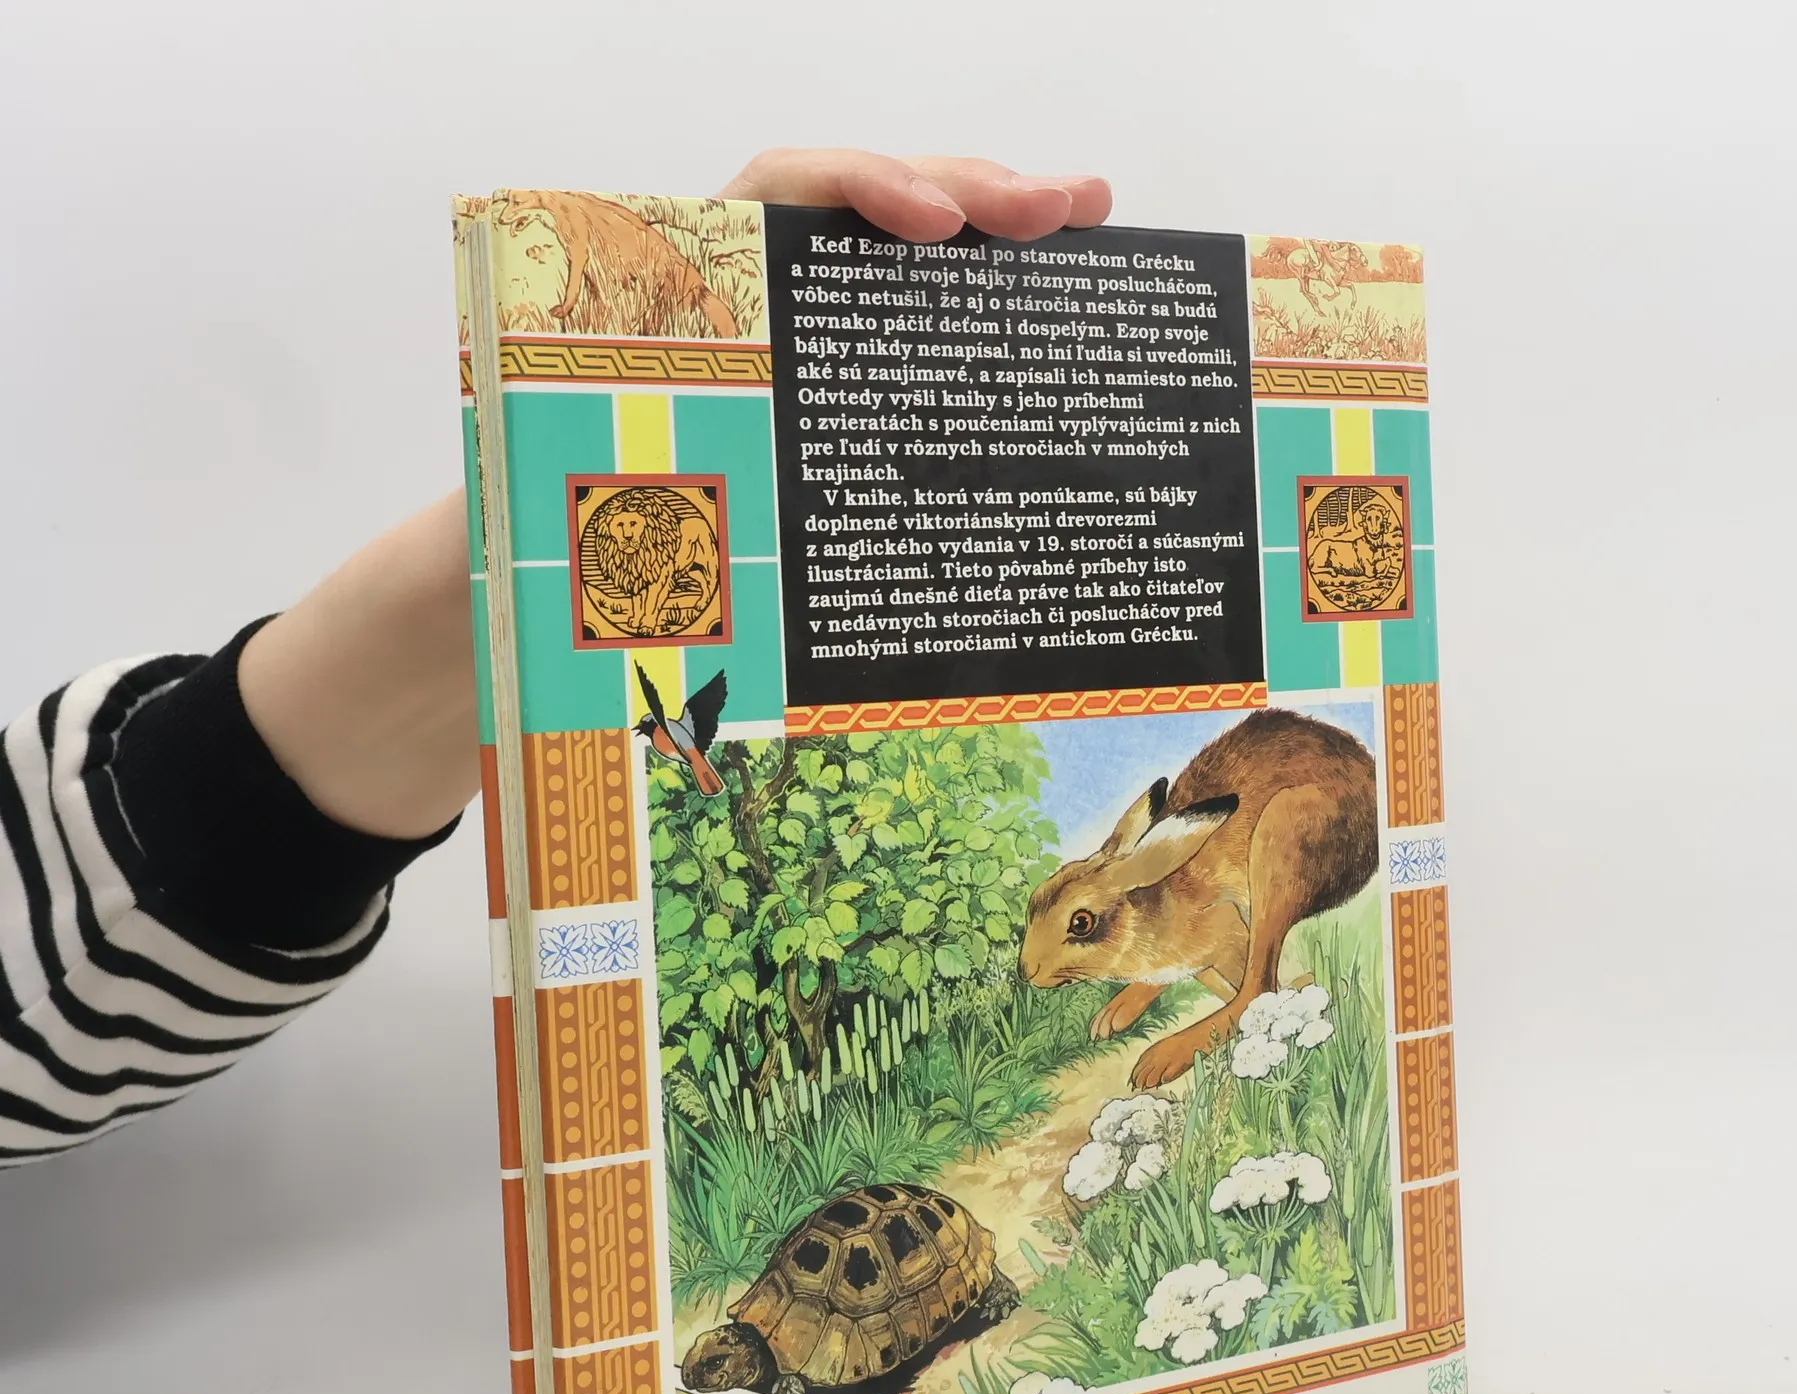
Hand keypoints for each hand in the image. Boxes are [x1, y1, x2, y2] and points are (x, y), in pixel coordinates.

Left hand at [237, 151, 1109, 841]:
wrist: (512, 602)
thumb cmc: (516, 560)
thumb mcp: (524, 528)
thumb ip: (553, 520)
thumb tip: (578, 549)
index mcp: (667, 311)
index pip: (770, 194)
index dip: (857, 188)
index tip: (934, 223)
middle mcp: (734, 317)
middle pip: (857, 218)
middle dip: (966, 195)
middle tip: (1067, 209)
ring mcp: (780, 366)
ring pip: (889, 284)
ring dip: (989, 254)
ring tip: (1083, 239)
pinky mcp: (808, 423)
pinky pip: (894, 364)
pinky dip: (967, 342)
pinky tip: (1035, 338)